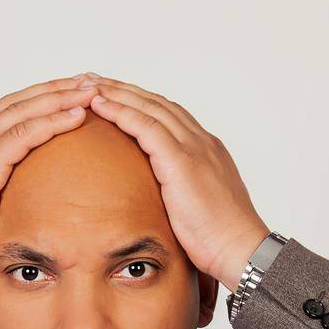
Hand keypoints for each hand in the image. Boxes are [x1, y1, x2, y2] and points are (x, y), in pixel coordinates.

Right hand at [0, 75, 102, 303]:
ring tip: (90, 91)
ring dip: (58, 98)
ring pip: (21, 112)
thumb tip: (19, 204)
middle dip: (53, 89)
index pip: (5, 113)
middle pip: (15, 103)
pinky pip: (21, 136)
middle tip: (86, 80)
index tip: (67, 93)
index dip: (37, 100)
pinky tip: (76, 116)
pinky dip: (51, 122)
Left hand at [82, 74, 269, 292]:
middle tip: (93, 79)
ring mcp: (193, 148)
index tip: (114, 94)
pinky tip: (101, 105)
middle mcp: (201, 141)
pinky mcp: (181, 161)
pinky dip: (122, 112)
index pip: (169, 115)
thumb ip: (180, 192)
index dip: (140, 102)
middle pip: (156, 103)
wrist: (239, 249)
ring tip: (88, 84)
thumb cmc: (219, 239)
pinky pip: (146, 127)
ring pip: (149, 108)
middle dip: (123, 89)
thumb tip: (161, 200)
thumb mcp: (197, 206)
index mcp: (206, 150)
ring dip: (117, 93)